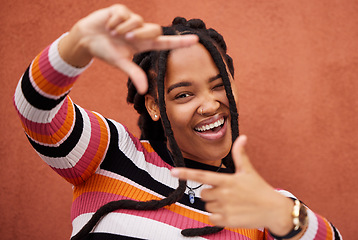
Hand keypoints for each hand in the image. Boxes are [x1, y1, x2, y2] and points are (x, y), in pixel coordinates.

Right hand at [58, 4, 197, 93]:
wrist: (86, 39)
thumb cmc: (105, 51)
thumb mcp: (120, 63)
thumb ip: (134, 73)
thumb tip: (144, 90)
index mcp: (143, 44)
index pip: (165, 43)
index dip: (180, 42)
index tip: (195, 40)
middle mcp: (141, 31)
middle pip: (154, 29)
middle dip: (140, 34)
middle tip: (125, 38)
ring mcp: (132, 20)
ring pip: (138, 21)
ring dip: (124, 28)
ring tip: (112, 33)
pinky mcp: (121, 10)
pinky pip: (123, 14)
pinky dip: (114, 21)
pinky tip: (108, 25)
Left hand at [171, 135, 293, 234]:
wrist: (274, 210)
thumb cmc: (260, 189)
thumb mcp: (249, 171)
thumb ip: (240, 155)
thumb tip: (242, 137)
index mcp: (227, 180)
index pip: (202, 175)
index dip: (186, 173)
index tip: (173, 171)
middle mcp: (224, 194)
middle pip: (203, 193)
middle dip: (211, 193)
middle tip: (227, 193)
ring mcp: (225, 208)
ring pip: (207, 206)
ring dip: (215, 204)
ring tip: (231, 202)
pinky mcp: (227, 221)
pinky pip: (211, 217)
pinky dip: (218, 216)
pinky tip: (230, 212)